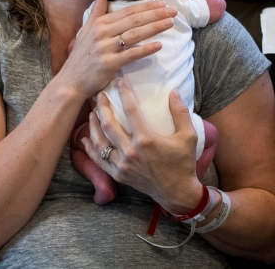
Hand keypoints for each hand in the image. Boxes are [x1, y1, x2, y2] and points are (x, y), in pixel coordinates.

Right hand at [59, 0, 176, 101]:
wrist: (71, 81)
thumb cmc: (81, 56)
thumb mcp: (86, 30)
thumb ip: (96, 11)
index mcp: (99, 23)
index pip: (127, 11)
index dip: (146, 6)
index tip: (163, 3)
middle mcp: (102, 32)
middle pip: (134, 20)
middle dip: (155, 14)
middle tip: (173, 10)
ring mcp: (105, 48)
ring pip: (135, 34)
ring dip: (154, 27)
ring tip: (170, 23)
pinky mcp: (109, 63)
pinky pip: (131, 54)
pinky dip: (145, 49)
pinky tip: (159, 45)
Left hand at [81, 79, 203, 213]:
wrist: (177, 192)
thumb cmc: (183, 163)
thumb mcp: (189, 136)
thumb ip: (180, 113)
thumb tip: (173, 92)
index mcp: (147, 140)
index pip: (131, 111)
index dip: (124, 94)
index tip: (119, 82)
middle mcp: (131, 152)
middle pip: (109, 125)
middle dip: (103, 107)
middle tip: (100, 95)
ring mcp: (122, 165)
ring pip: (100, 142)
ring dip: (93, 126)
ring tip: (92, 113)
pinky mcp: (118, 175)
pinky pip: (99, 161)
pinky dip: (90, 149)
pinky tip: (85, 139)